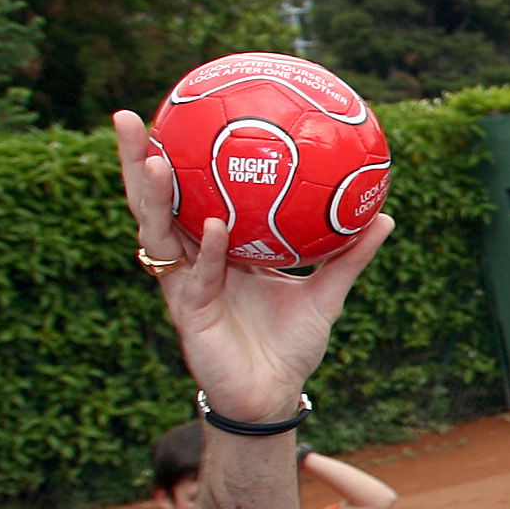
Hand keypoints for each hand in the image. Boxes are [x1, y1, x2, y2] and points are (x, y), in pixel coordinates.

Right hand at [113, 111, 393, 419]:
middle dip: (133, 160)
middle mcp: (192, 260)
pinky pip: (200, 274)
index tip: (171, 113)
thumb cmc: (290, 344)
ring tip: (150, 159)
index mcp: (215, 248)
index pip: (184, 192)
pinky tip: (213, 223)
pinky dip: (209, 249)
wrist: (275, 395)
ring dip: (151, 196)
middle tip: (125, 116)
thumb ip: (349, 255)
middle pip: (153, 201)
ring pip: (157, 233)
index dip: (171, 156)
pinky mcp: (190, 312)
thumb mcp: (326, 293)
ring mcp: (185, 284)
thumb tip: (384, 215)